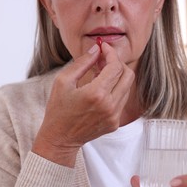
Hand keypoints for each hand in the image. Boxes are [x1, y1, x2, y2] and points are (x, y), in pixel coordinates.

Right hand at [32, 42, 134, 166]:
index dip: (111, 53)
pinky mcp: (115, 123)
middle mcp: (110, 106)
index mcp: (96, 94)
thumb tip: (96, 48)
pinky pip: (122, 100)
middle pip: (128, 75)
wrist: (60, 138)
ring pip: (127, 87)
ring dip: (117, 77)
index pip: (115, 66)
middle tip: (104, 60)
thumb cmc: (58, 109)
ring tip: (100, 75)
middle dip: (117, 63)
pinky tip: (101, 90)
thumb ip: (82, 62)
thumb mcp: (63, 81)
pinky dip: (115, 91)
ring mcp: (114, 116)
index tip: (103, 48)